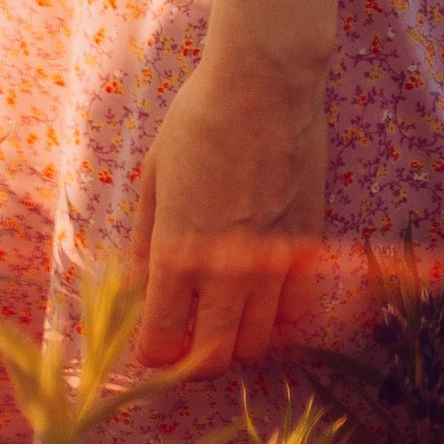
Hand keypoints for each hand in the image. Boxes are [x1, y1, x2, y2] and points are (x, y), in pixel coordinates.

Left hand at [129, 37, 327, 375]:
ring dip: (238, 342)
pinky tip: (266, 303)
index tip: (154, 346)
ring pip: (258, 343)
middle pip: (214, 357)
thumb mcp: (154, 173)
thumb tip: (137, 285)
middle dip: (196, 361)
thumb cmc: (199, 117)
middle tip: (191, 342)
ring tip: (227, 322)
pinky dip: (279, 321)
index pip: (162, 342)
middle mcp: (225, 269)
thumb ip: (143, 237)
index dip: (155, 355)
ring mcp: (271, 261)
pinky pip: (296, 311)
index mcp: (177, 251)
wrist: (266, 81)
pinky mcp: (307, 246)